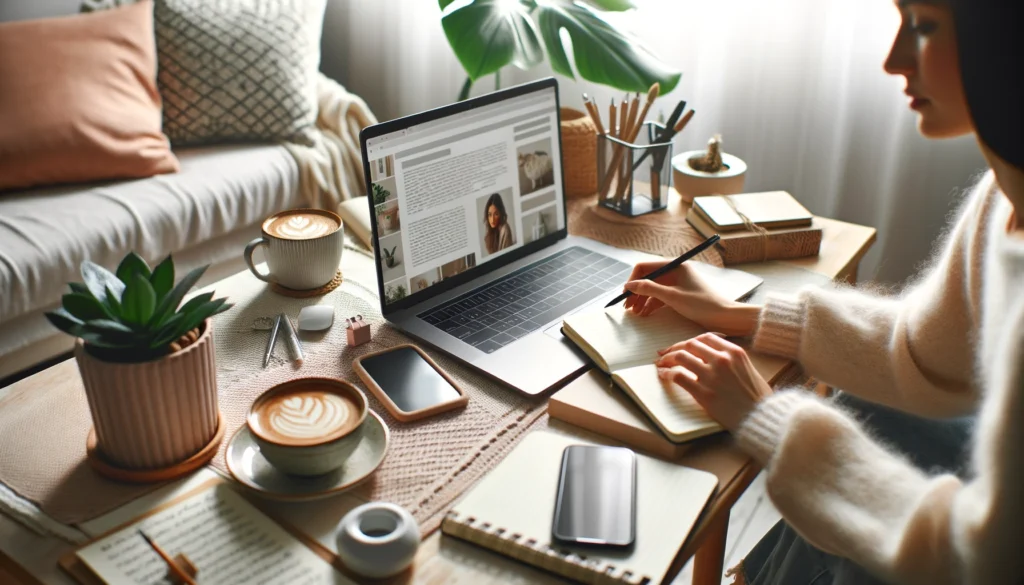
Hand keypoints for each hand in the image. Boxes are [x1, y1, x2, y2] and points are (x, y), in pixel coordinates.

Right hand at [622, 261, 760, 336]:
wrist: (725, 317)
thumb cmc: (702, 304)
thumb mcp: (672, 296)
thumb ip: (649, 289)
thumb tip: (630, 285)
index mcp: (675, 265)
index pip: (645, 267)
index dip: (633, 280)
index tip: (625, 294)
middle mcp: (676, 271)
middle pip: (648, 278)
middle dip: (637, 291)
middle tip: (628, 306)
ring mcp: (678, 282)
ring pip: (654, 288)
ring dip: (643, 299)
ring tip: (635, 313)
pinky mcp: (680, 293)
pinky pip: (661, 296)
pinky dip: (652, 304)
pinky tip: (645, 313)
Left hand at [655, 333, 772, 430]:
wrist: (760, 418)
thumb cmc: (758, 398)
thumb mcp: (750, 369)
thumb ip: (733, 360)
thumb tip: (715, 357)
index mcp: (734, 352)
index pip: (706, 338)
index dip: (690, 341)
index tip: (682, 346)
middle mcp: (721, 359)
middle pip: (689, 345)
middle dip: (674, 348)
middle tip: (664, 354)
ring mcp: (711, 375)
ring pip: (680, 357)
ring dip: (667, 359)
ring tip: (660, 364)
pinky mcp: (703, 392)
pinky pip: (678, 376)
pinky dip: (667, 374)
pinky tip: (663, 376)